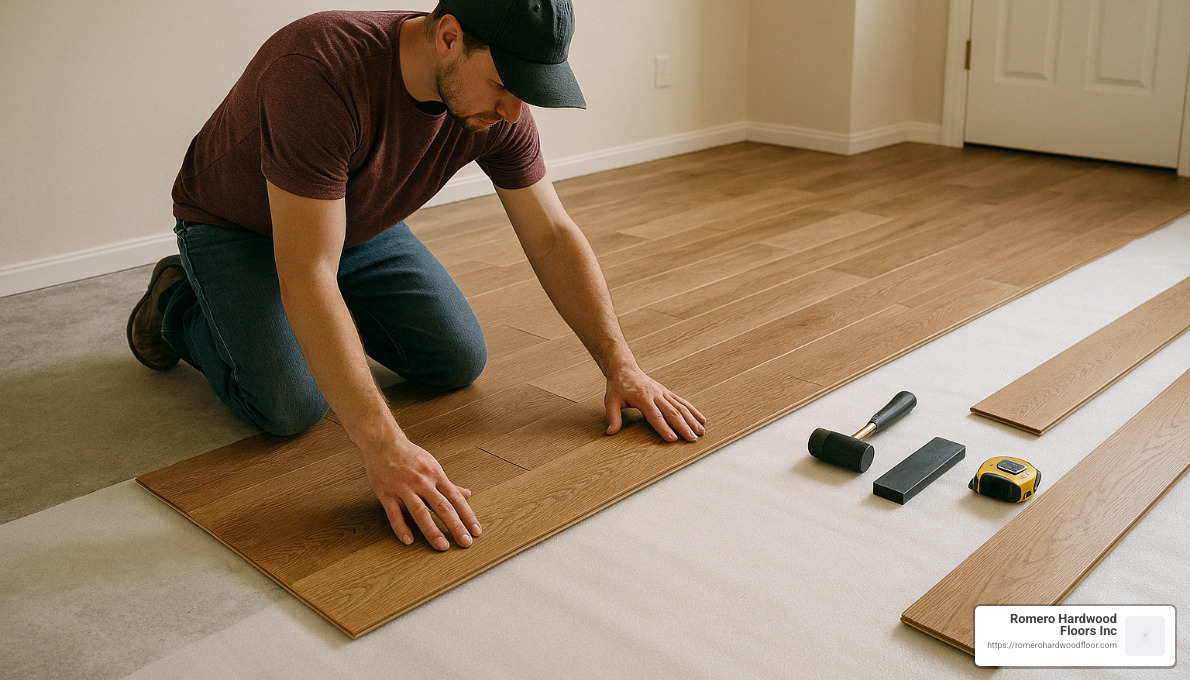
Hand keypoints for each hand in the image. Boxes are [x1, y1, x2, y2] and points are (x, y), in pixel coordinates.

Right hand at [360, 436, 480, 550]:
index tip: (476, 531)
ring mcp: (403, 488)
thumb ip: (449, 484)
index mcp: (436, 475)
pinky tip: (409, 540)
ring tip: (442, 546)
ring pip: (420, 512)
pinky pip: (394, 514)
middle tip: (465, 543)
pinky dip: (401, 528)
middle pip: (442, 507)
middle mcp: (422, 482)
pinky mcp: (386, 493)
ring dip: (432, 531)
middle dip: (455, 526)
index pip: (456, 499)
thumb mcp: (433, 466)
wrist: (383, 442)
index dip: (467, 516)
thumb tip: (467, 495)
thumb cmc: (410, 456)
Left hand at [605, 365, 705, 441]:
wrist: (625, 369)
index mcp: (643, 398)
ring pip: (681, 407)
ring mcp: (663, 393)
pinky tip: (701, 419)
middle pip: (672, 412)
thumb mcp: (610, 401)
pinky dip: (693, 410)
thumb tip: (611, 432)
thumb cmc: (618, 387)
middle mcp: (656, 395)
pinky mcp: (667, 392)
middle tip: (692, 439)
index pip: (655, 416)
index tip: (672, 439)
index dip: (664, 428)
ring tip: (701, 431)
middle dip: (684, 427)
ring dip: (692, 420)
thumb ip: (613, 417)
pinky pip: (682, 402)